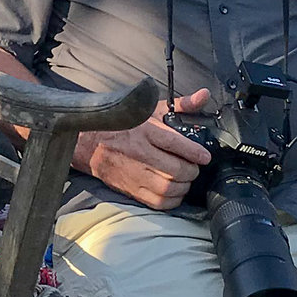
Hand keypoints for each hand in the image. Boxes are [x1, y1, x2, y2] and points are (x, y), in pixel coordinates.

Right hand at [77, 89, 213, 209]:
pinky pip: (158, 202)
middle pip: (175, 169)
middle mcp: (139, 153)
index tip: (205, 157)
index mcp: (145, 130)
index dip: (194, 152)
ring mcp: (134, 173)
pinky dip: (172, 200)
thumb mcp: (152, 110)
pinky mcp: (131, 189)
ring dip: (184, 186)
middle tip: (194, 167)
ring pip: (169, 188)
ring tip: (185, 178)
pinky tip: (174, 191)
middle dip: (191, 171)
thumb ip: (182, 104)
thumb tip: (204, 95)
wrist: (91, 144)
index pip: (174, 143)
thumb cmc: (126, 125)